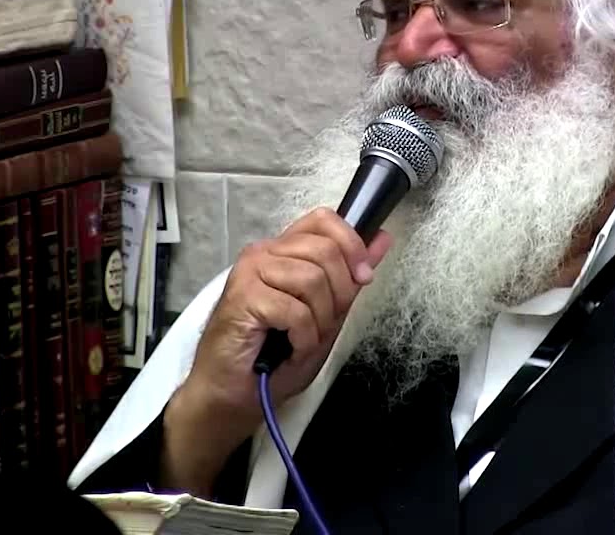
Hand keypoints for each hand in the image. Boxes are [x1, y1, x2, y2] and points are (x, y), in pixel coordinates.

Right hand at [160, 207, 393, 493]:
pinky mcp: (242, 297)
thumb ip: (350, 277)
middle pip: (325, 251)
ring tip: (301, 339)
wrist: (233, 394)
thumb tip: (381, 240)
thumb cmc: (275, 357)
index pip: (323, 220)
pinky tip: (289, 347)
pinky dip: (303, 337)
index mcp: (284, 251)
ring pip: (312, 279)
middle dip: (339, 294)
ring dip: (319, 320)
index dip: (351, 244)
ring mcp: (251, 272)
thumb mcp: (326, 314)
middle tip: (323, 324)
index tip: (363, 277)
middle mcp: (265, 253)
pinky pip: (295, 310)